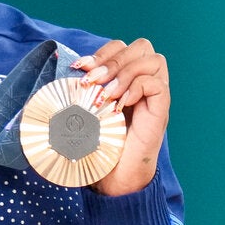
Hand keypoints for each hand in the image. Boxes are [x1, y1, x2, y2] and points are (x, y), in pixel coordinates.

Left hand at [73, 39, 169, 197]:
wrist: (113, 177)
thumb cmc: (96, 144)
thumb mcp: (82, 109)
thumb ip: (80, 87)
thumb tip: (64, 66)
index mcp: (125, 79)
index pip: (122, 46)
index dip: (102, 52)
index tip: (79, 68)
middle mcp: (143, 84)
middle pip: (141, 46)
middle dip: (112, 58)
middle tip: (91, 80)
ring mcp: (153, 97)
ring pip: (153, 60)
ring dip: (122, 72)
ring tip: (103, 94)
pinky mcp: (160, 110)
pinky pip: (156, 84)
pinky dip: (134, 88)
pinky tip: (117, 105)